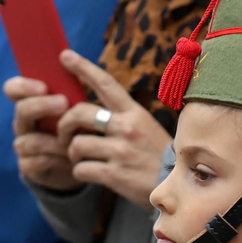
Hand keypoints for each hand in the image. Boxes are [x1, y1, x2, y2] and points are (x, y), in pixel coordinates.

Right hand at [6, 75, 81, 191]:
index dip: (23, 86)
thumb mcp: (77, 110)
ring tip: (74, 139)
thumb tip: (81, 75)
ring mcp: (23, 146)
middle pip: (21, 110)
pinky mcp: (28, 167)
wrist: (77, 164)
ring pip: (31, 140)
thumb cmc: (77, 129)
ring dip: (54, 139)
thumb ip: (74, 93)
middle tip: (64, 103)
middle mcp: (23, 123)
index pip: (13, 89)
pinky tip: (70, 158)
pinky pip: (37, 162)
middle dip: (42, 105)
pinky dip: (56, 159)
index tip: (43, 86)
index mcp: (31, 103)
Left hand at [58, 49, 171, 210]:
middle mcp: (127, 128)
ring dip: (72, 153)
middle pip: (79, 113)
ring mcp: (120, 151)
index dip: (83, 67)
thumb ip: (123, 118)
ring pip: (77, 144)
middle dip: (64, 124)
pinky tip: (88, 174)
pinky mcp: (115, 174)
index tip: (64, 55)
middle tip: (64, 135)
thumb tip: (92, 111)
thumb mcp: (146, 128)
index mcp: (134, 113)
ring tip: (79, 158)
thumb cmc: (159, 157)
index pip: (105, 83)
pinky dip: (80, 172)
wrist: (177, 186)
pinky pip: (82, 169)